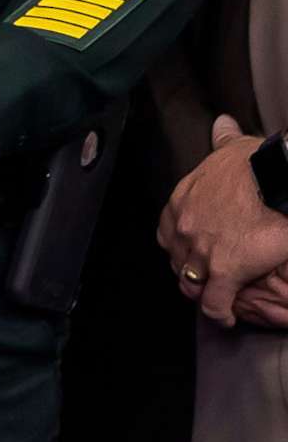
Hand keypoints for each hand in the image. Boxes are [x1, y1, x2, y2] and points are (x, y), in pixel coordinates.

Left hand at [158, 115, 287, 326]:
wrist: (276, 181)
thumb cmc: (257, 164)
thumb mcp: (232, 148)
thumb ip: (222, 140)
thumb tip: (221, 123)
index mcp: (182, 202)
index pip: (167, 231)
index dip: (178, 244)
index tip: (191, 251)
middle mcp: (183, 227)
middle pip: (175, 260)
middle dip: (187, 271)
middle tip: (203, 279)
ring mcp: (200, 251)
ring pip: (190, 283)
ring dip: (200, 293)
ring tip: (213, 300)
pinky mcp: (224, 271)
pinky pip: (213, 301)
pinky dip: (218, 313)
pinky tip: (226, 318)